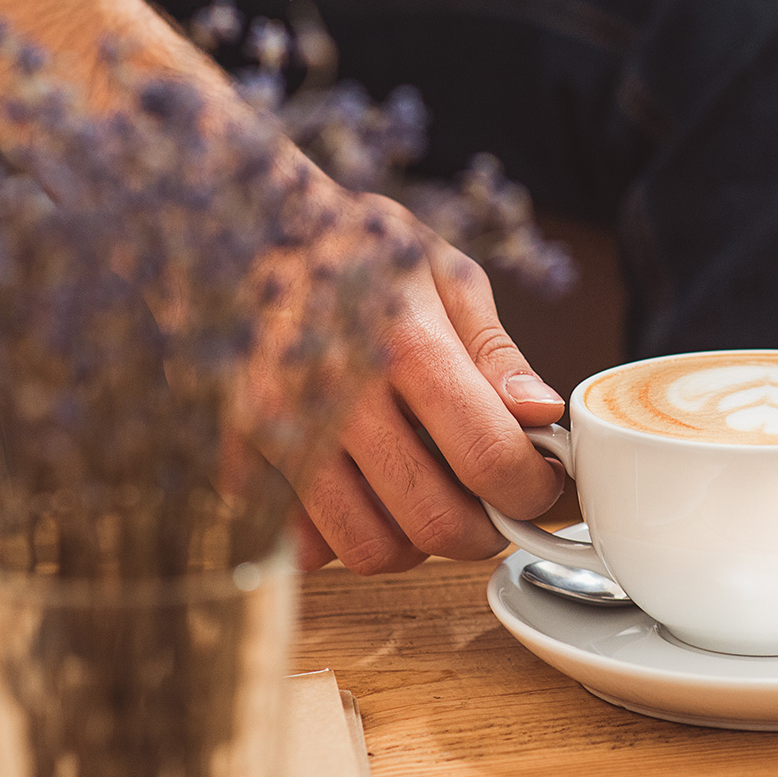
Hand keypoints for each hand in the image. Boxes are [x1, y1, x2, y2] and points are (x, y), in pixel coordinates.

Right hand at [254, 187, 567, 573]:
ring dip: (414, 543)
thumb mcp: (441, 271)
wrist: (239, 226)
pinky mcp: (235, 456)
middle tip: (493, 504)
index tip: (540, 485)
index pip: (489, 458)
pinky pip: (302, 545)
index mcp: (405, 344)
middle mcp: (336, 395)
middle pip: (433, 522)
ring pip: (367, 549)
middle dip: (484, 530)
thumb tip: (542, 414)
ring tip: (426, 495)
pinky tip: (359, 489)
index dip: (531, 489)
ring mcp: (277, 433)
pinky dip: (341, 536)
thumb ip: (493, 351)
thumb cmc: (354, 248)